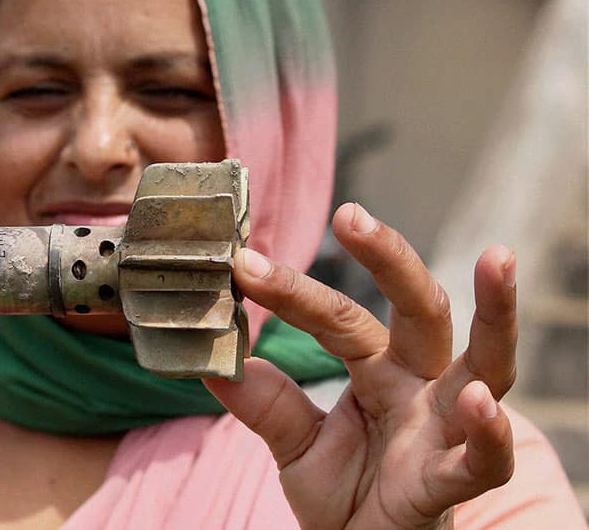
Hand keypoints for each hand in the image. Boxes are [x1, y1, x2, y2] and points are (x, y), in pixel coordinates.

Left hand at [207, 202, 515, 529]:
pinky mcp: (453, 480)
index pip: (337, 316)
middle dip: (393, 259)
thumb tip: (213, 360)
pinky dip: (488, 432)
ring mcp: (444, 426)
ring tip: (494, 258)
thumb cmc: (347, 495)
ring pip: (485, 361)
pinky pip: (483, 456)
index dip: (291, 290)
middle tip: (353, 214)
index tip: (242, 264)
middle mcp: (419, 383)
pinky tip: (478, 402)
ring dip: (496, 314)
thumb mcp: (295, 446)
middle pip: (419, 309)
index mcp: (377, 368)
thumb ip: (265, 405)